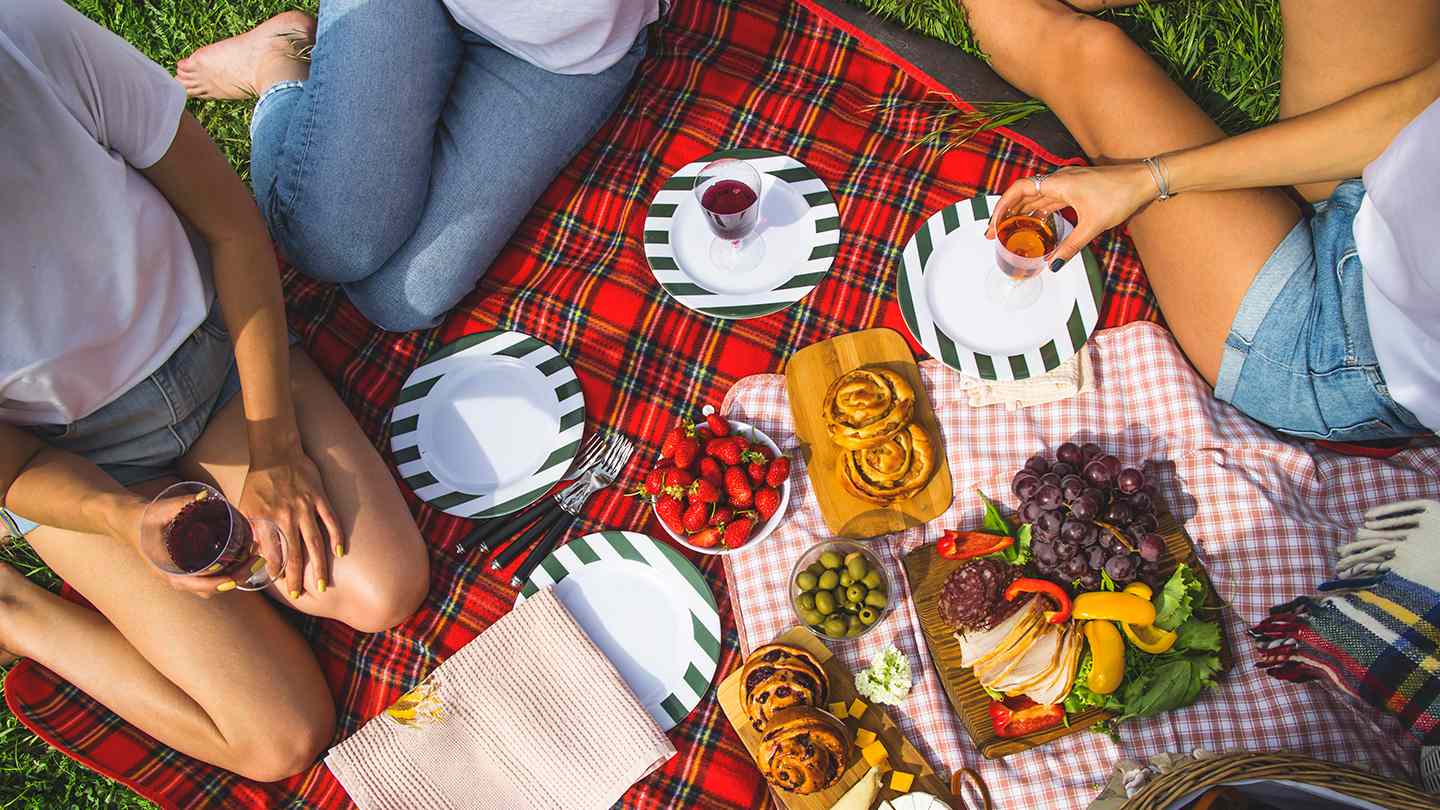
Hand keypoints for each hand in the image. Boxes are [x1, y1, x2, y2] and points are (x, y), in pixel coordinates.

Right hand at [108, 494, 261, 597]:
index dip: (219, 583)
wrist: (122, 520)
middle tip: (257, 560)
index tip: (238, 575)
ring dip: (234, 575)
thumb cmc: (139, 517)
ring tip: (254, 558)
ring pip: (212, 584)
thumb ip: (179, 504)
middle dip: (236, 577)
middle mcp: (175, 577)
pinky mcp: (185, 568)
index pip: (197, 586)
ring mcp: (180, 574)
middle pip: (211, 588)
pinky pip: (209, 576)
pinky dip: (227, 570)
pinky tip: (241, 556)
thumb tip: (205, 496)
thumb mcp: (157, 511)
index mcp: (167, 571)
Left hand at [239, 449, 344, 599]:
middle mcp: (286, 517)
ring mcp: (306, 508)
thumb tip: (253, 553)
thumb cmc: (258, 481)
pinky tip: (340, 553)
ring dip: (318, 565)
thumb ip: (250, 530)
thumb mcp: (246, 506)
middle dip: (297, 577)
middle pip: (294, 554)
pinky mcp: (320, 498)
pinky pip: (331, 521)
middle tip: (301, 595)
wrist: (276, 451)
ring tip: (322, 583)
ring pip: (315, 543)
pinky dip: (337, 537)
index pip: (272, 553)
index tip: (281, 585)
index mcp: (266, 519)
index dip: (276, 571)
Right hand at [986, 163, 1157, 263]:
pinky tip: (1034, 225)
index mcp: (1058, 183)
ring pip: (1035, 197)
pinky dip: (1037, 211)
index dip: (1002, 206)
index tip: (994, 224)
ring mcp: (1067, 183)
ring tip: (1009, 231)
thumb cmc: (1120, 195)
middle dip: (1006, 213)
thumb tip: (1053, 265)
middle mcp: (1059, 180)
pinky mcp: (1075, 188)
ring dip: (1020, 213)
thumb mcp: (1093, 225)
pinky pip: (1048, 199)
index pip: (1019, 190)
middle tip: (994, 234)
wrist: (1144, 180)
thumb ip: (1070, 246)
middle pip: (1023, 194)